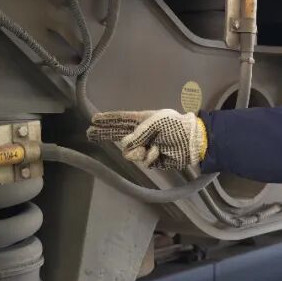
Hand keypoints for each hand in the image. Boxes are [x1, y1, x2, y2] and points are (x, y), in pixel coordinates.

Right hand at [86, 109, 205, 169]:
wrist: (191, 142)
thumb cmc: (175, 127)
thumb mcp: (156, 122)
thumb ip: (138, 131)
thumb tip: (125, 143)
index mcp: (143, 120)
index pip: (121, 119)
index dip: (108, 119)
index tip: (94, 119)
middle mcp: (142, 133)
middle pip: (118, 134)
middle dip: (105, 133)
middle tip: (90, 133)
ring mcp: (146, 147)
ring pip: (130, 153)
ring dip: (138, 151)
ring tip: (152, 147)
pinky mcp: (152, 160)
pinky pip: (143, 161)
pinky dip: (150, 157)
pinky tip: (159, 152)